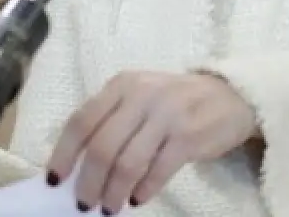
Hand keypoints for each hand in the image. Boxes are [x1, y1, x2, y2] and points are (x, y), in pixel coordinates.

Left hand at [45, 71, 256, 213]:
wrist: (233, 97)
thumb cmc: (178, 102)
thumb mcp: (142, 97)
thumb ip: (112, 120)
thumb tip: (78, 167)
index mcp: (123, 84)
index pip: (82, 121)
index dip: (64, 154)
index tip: (55, 180)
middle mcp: (143, 95)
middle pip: (102, 147)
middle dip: (88, 183)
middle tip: (84, 203)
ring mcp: (168, 115)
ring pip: (127, 164)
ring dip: (113, 193)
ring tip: (110, 208)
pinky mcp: (189, 136)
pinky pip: (157, 172)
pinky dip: (143, 190)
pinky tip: (137, 199)